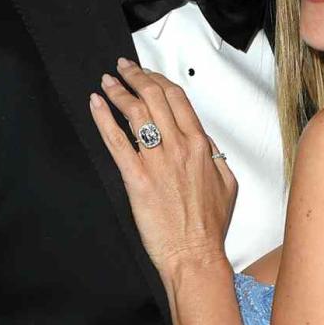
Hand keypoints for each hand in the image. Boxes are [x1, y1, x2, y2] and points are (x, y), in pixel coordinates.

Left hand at [90, 58, 236, 275]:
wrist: (194, 255)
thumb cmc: (208, 227)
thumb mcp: (227, 184)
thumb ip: (215, 156)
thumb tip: (205, 140)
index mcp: (200, 147)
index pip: (178, 99)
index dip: (159, 81)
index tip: (149, 75)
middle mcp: (178, 148)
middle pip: (155, 98)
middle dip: (137, 77)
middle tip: (124, 69)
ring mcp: (156, 162)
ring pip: (135, 113)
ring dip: (119, 91)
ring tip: (108, 82)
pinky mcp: (136, 178)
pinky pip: (116, 140)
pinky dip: (103, 118)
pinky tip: (96, 104)